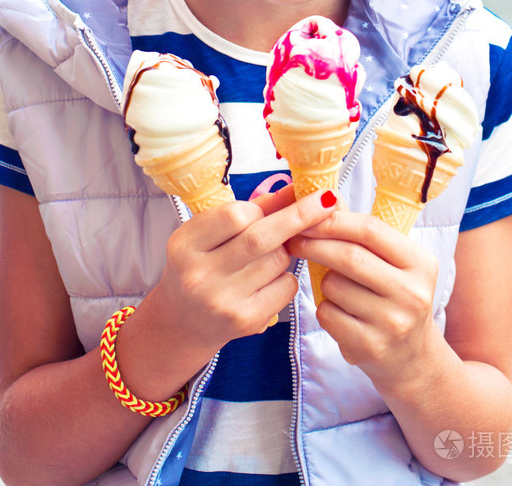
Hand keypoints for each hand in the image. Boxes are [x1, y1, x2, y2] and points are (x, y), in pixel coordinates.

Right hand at [149, 187, 336, 368]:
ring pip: (278, 260)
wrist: (185, 320)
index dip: (262, 207)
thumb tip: (297, 190)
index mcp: (184, 245)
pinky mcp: (245, 321)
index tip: (285, 198)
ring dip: (284, 251)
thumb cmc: (204, 263)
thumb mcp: (212, 233)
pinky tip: (267, 281)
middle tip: (327, 200)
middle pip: (261, 238)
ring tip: (264, 256)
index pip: (234, 216)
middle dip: (299, 216)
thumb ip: (252, 210)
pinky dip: (286, 276)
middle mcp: (198, 276)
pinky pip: (286, 286)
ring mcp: (222, 302)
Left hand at [288, 211, 439, 385]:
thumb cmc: (395, 298)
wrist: (411, 358)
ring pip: (333, 286)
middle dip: (314, 244)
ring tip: (336, 287)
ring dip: (323, 281)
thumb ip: (364, 234)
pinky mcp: (370, 347)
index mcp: (421, 263)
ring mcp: (393, 323)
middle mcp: (412, 293)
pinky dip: (324, 308)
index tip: (309, 217)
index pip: (370, 229)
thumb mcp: (394, 264)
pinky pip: (328, 314)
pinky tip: (340, 313)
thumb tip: (328, 199)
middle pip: (348, 256)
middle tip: (294, 239)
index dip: (334, 221)